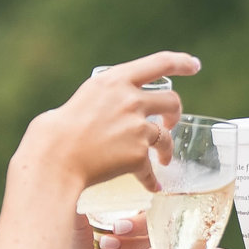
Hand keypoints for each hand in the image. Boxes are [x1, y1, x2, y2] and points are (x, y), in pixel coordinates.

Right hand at [22, 52, 194, 187]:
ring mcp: (137, 127)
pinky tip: (151, 185)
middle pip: (172, 101)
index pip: (159, 62)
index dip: (182, 62)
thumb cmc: (55, 131)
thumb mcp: (82, 99)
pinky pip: (150, 168)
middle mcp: (130, 99)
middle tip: (171, 122)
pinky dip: (150, 179)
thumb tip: (111, 109)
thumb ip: (104, 99)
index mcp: (115, 80)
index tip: (194, 66)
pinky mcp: (137, 154)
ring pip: (166, 136)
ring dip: (167, 149)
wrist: (54, 158)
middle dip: (175, 113)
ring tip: (164, 158)